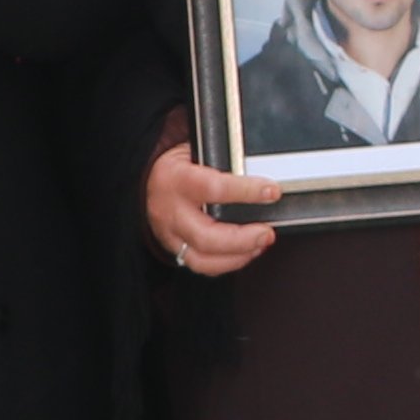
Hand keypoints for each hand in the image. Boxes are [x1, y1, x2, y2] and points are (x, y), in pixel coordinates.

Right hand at [146, 129, 283, 272]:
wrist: (148, 182)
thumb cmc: (178, 167)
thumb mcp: (196, 152)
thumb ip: (223, 162)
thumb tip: (258, 169)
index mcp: (176, 178)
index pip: (214, 187)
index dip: (246, 191)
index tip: (271, 191)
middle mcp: (172, 211)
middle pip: (206, 236)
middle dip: (243, 239)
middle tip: (267, 232)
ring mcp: (171, 235)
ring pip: (203, 259)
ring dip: (238, 255)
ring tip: (261, 243)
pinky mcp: (175, 250)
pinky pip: (202, 266)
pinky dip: (228, 263)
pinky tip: (246, 252)